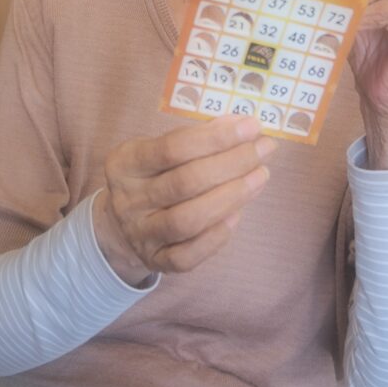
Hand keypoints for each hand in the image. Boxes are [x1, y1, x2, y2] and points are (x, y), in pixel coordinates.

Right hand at [93, 116, 276, 285]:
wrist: (122, 225)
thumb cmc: (154, 176)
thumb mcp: (161, 149)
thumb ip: (197, 137)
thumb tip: (241, 125)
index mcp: (125, 163)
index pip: (172, 148)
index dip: (216, 137)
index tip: (252, 126)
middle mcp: (128, 200)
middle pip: (186, 182)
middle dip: (233, 163)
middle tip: (265, 149)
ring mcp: (141, 234)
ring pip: (189, 219)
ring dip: (232, 196)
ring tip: (261, 176)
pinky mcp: (156, 261)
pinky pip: (189, 254)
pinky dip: (218, 235)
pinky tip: (239, 213)